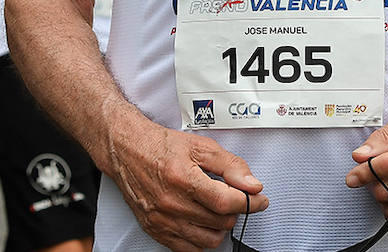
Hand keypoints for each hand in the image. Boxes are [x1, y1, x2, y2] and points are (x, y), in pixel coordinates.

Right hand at [108, 121, 266, 251]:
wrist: (128, 151)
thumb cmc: (161, 146)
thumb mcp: (200, 146)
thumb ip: (230, 165)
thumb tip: (252, 184)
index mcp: (184, 178)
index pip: (227, 202)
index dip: (250, 202)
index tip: (259, 199)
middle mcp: (172, 203)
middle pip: (220, 221)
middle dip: (236, 210)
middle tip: (236, 198)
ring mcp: (163, 220)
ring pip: (208, 240)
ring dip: (221, 226)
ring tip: (220, 210)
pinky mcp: (156, 230)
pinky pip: (188, 249)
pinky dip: (203, 239)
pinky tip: (204, 223)